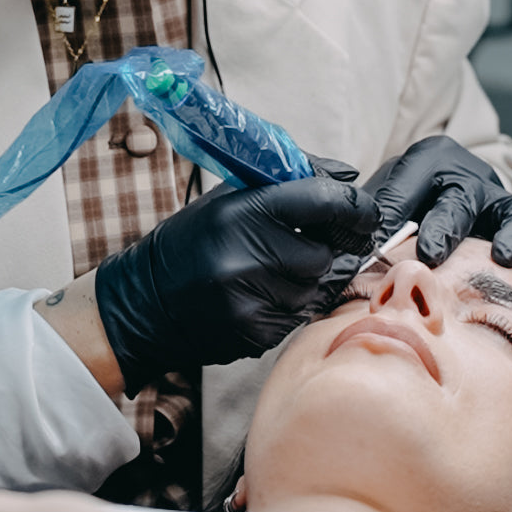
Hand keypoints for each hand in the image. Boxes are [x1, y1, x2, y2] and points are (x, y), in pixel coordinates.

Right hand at [95, 174, 378, 393]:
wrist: (147, 301)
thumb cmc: (194, 240)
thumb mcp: (231, 196)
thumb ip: (291, 182)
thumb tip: (348, 179)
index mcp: (242, 212)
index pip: (323, 202)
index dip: (354, 207)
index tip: (364, 212)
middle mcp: (246, 255)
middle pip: (324, 254)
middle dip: (320, 250)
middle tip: (297, 246)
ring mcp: (250, 298)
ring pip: (314, 288)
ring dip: (304, 281)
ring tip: (267, 273)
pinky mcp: (253, 332)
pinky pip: (299, 317)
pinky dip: (289, 306)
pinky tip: (258, 296)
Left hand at [366, 136, 511, 267]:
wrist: (429, 187)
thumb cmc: (396, 202)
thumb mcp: (376, 199)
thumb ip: (367, 217)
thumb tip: (350, 249)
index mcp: (427, 161)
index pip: (408, 184)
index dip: (390, 214)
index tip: (374, 245)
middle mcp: (468, 176)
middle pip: (461, 200)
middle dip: (446, 226)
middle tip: (431, 253)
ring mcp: (498, 201)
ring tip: (507, 255)